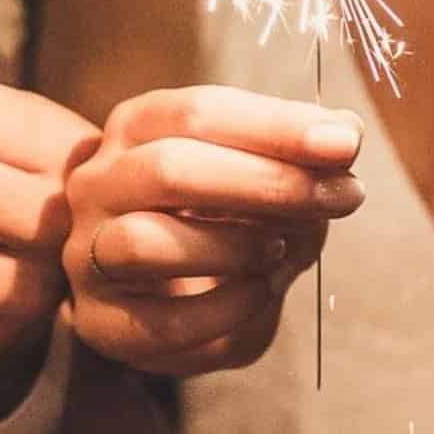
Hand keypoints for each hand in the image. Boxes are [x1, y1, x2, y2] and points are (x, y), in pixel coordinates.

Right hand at [62, 86, 364, 376]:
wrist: (144, 282)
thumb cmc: (210, 210)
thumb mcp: (252, 166)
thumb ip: (294, 149)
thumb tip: (345, 131)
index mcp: (136, 126)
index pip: (197, 112)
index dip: (275, 126)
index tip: (345, 142)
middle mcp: (99, 182)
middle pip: (169, 169)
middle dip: (266, 183)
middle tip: (344, 196)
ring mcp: (88, 252)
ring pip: (146, 242)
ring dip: (234, 246)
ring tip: (285, 250)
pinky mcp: (101, 322)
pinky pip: (162, 322)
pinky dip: (227, 309)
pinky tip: (262, 292)